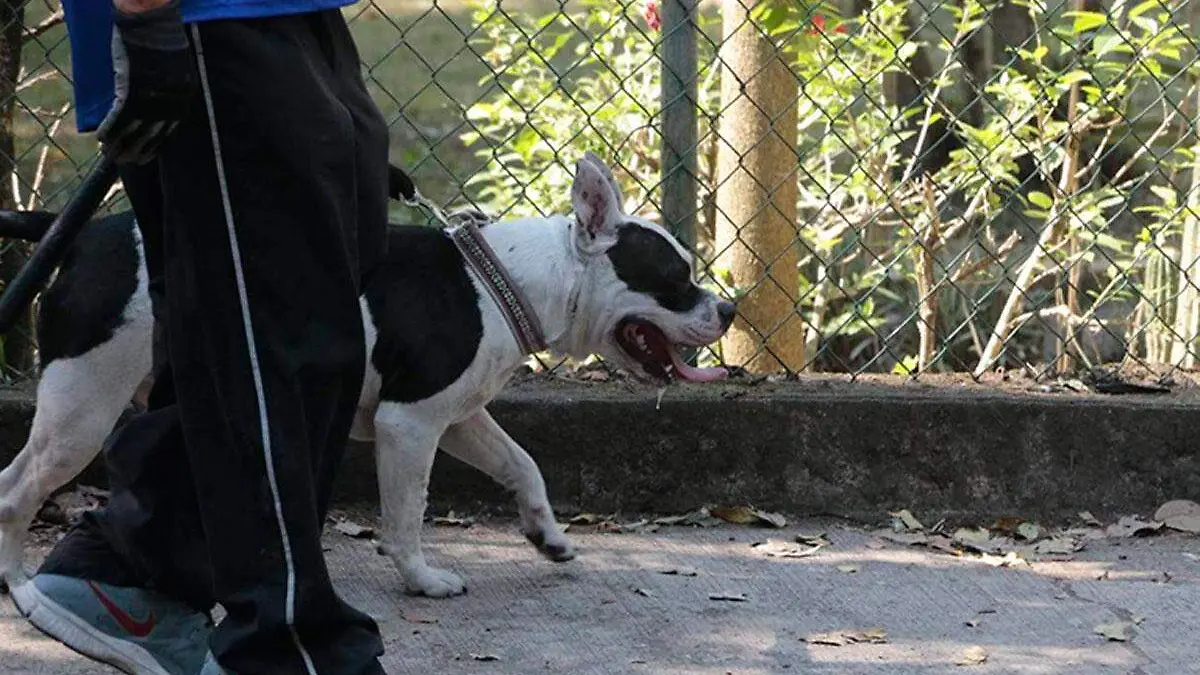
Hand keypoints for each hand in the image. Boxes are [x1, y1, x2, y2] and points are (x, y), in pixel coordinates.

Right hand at [97, 0, 195, 163]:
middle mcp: (170, 103)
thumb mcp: (173, 69)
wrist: (151, 20)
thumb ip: (167, 88)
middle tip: (128, 161)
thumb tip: (157, 102)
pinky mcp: (130, 91)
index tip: (147, 155)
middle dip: (139, 151)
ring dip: (120, 146)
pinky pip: (117, 119)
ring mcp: (150, 99)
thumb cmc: (160, 38)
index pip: (169, 130)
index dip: (155, 144)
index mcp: (183, 98)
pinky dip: (108, 131)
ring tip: (111, 156)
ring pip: (133, 132)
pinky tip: (101, 140)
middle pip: (153, 136)